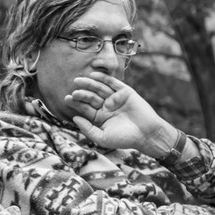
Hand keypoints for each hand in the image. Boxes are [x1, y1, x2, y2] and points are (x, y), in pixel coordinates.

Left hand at [65, 75, 180, 158]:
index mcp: (100, 117)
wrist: (147, 134)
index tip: (67, 98)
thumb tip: (73, 118)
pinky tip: (94, 75)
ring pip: (100, 88)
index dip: (76, 103)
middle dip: (82, 93)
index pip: (85, 108)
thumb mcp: (102, 137)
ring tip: (78, 81)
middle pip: (91, 97)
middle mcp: (107, 107)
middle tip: (73, 91)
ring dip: (89, 84)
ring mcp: (116, 98)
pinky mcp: (126, 92)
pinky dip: (104, 78)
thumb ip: (87, 128)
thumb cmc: (125, 139)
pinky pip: (113, 83)